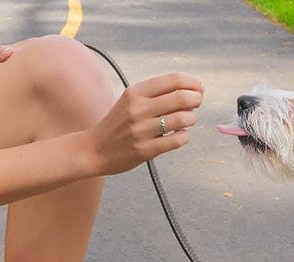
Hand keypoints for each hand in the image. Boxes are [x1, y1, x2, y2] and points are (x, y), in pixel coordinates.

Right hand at [83, 72, 203, 175]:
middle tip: (197, 105)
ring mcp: (141, 130)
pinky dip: (184, 136)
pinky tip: (179, 135)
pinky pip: (177, 140)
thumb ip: (156, 94)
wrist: (94, 149)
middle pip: (182, 98)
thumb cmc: (118, 124)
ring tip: (187, 121)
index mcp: (135, 92)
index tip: (199, 89)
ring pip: (183, 119)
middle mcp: (138, 109)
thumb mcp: (131, 101)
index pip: (174, 80)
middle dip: (196, 100)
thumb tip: (191, 92)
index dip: (193, 84)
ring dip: (191, 119)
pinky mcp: (145, 150)